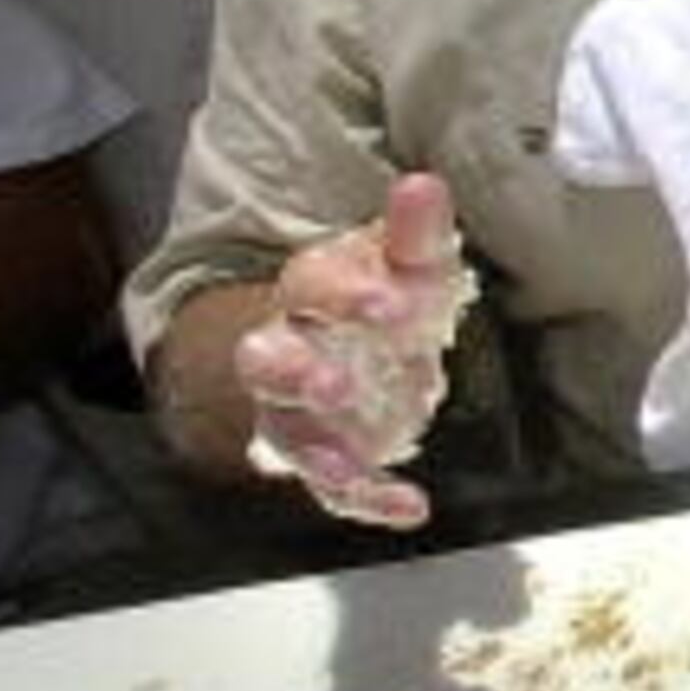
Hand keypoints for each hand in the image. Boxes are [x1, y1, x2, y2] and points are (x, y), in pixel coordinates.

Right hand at [230, 172, 471, 530]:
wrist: (368, 355)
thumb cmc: (389, 300)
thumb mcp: (413, 265)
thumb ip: (417, 234)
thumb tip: (423, 184)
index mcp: (313, 292)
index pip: (310, 283)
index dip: (345, 294)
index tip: (390, 304)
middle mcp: (292, 350)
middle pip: (266, 360)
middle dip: (294, 373)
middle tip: (334, 385)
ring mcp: (300, 410)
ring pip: (284, 428)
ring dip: (314, 446)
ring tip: (347, 463)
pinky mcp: (324, 456)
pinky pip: (333, 486)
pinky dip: (367, 499)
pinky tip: (409, 506)